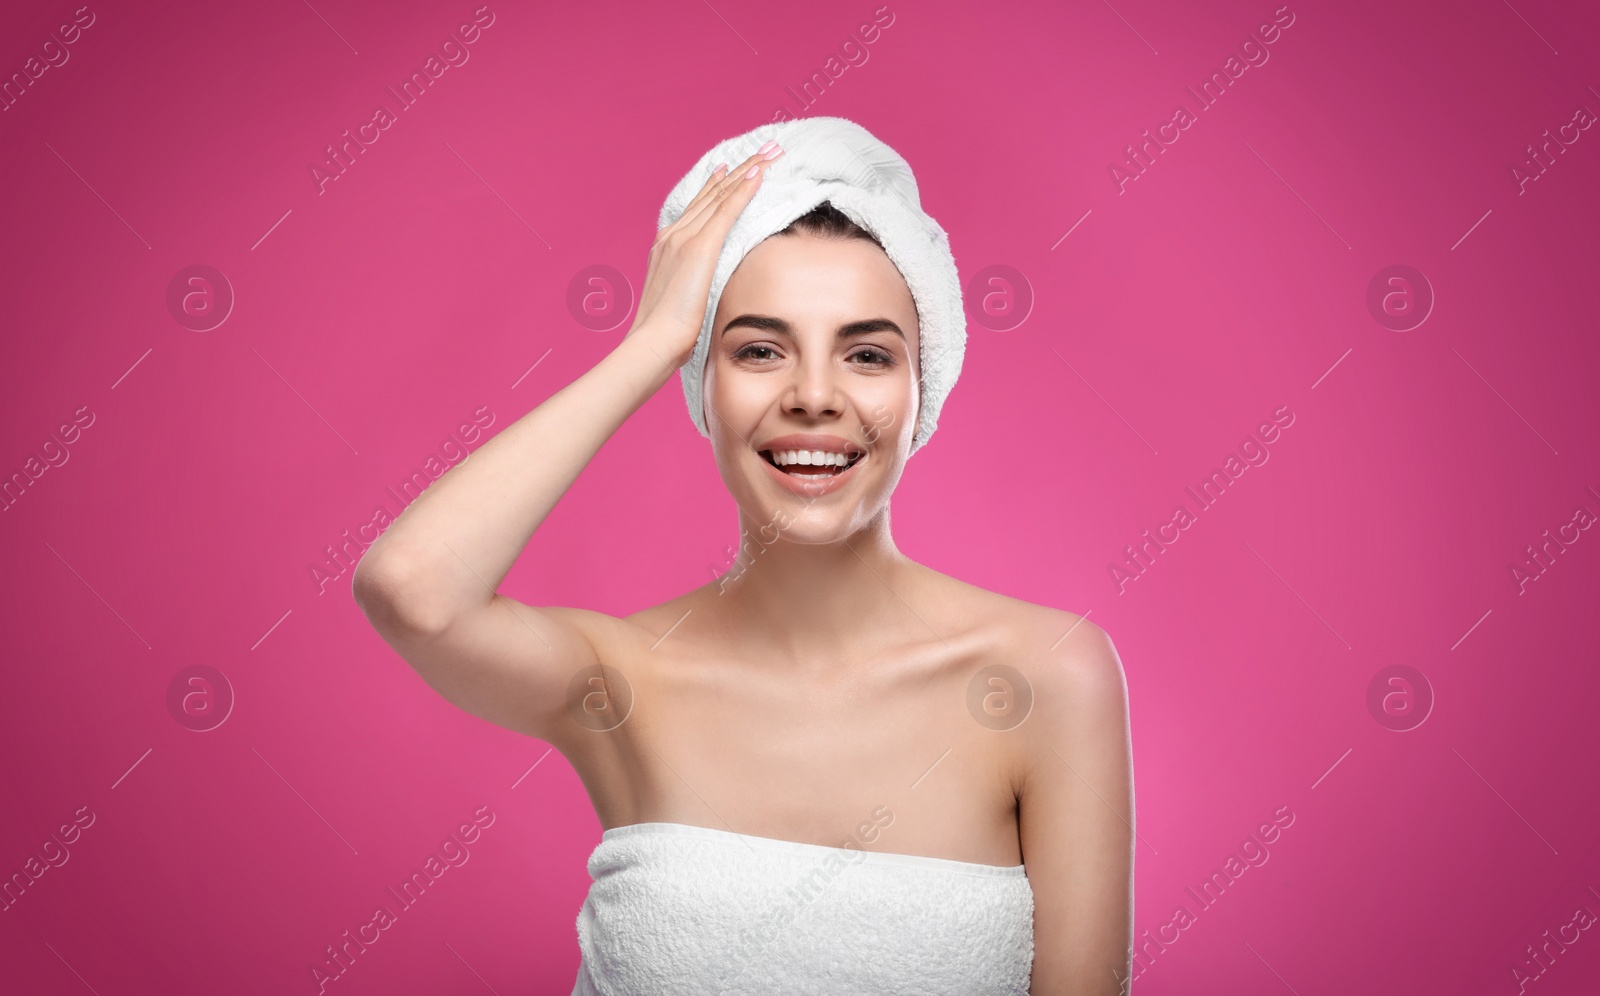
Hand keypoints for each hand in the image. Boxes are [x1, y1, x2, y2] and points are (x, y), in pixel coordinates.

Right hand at [624, 143, 785, 368]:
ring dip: (747, 170)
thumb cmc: (664, 335)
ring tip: (769, 152)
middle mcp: (673, 235)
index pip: (697, 208)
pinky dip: (743, 189)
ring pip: (721, 195)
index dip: (716, 186)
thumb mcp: (676, 304)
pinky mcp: (700, 248)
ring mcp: (685, 238)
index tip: (730, 168)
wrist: (653, 341)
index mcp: (666, 247)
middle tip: (760, 149)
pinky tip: (759, 173)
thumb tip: (700, 295)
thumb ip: (688, 290)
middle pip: (711, 194)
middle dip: (738, 169)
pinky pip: (726, 210)